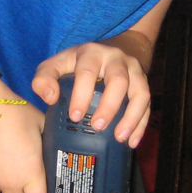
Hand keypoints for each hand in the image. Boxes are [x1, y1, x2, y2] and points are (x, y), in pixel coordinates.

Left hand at [32, 42, 151, 146]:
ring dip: (132, 117)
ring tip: (120, 138)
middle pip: (118, 80)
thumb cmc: (78, 63)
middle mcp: (116, 59)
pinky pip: (147, 104)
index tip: (75, 116)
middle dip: (109, 105)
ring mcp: (134, 71)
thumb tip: (51, 98)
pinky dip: (141, 124)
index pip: (87, 71)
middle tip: (97, 127)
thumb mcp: (57, 64)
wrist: (110, 50)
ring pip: (140, 92)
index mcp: (91, 54)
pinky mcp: (144, 84)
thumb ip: (44, 78)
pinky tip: (132, 142)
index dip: (82, 94)